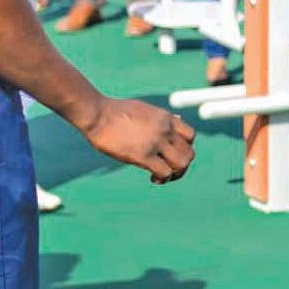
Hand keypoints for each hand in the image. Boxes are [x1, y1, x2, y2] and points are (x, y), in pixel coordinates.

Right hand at [81, 97, 195, 183]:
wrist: (97, 113)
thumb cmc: (115, 111)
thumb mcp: (145, 109)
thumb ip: (161, 118)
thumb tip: (176, 119)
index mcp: (166, 118)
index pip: (191, 136)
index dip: (184, 148)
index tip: (171, 153)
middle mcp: (165, 130)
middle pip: (189, 153)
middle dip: (182, 165)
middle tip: (168, 169)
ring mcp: (156, 142)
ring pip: (182, 164)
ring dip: (175, 174)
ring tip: (162, 176)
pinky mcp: (143, 155)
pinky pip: (165, 172)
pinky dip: (162, 179)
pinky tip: (153, 178)